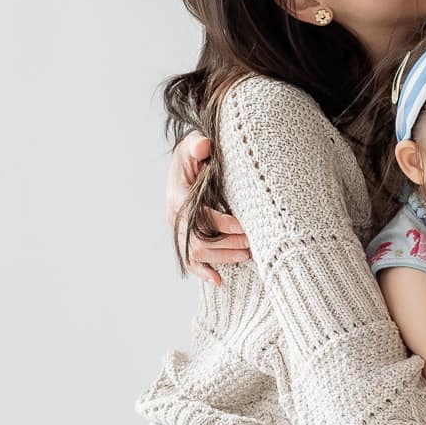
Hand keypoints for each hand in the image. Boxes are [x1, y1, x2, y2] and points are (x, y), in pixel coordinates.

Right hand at [168, 134, 250, 285]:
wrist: (185, 164)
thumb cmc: (193, 155)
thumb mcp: (193, 143)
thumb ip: (197, 145)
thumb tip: (204, 146)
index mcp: (177, 196)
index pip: (197, 216)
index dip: (220, 223)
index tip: (242, 225)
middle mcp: (175, 216)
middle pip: (197, 241)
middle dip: (225, 244)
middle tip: (251, 244)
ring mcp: (179, 230)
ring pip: (197, 253)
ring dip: (222, 257)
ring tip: (246, 255)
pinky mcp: (184, 238)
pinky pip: (191, 261)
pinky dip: (203, 272)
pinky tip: (218, 281)